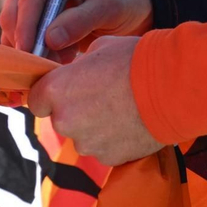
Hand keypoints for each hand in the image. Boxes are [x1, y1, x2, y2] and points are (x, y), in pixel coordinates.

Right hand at [0, 0, 151, 57]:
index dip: (27, 26)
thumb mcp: (109, 7)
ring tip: (63, 58)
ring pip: (12, 28)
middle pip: (13, 12)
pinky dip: (32, 51)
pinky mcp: (27, 14)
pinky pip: (17, 37)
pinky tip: (59, 57)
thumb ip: (81, 20)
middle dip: (27, 41)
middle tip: (47, 64)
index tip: (30, 52)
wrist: (125, 5)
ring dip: (31, 49)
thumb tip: (50, 38)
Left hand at [29, 36, 162, 165]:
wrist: (171, 88)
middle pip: (61, 120)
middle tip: (101, 96)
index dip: (49, 96)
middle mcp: (65, 120)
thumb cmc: (134, 60)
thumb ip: (79, 68)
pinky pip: (104, 148)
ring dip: (95, 126)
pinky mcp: (109, 158)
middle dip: (75, 110)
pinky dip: (114, 139)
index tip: (64, 90)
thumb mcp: (100, 49)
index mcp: (56, 90)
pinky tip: (131, 122)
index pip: (35, 101)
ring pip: (83, 136)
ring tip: (122, 109)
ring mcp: (87, 143)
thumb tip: (77, 74)